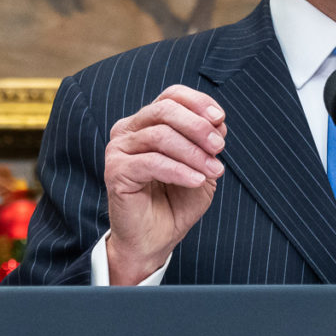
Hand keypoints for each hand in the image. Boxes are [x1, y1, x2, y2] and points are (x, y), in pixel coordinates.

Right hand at [104, 85, 226, 284]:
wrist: (154, 240)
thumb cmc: (174, 203)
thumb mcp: (201, 167)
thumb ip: (207, 144)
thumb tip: (218, 123)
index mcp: (146, 123)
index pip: (171, 96)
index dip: (198, 102)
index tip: (220, 119)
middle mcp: (128, 130)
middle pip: (164, 110)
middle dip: (197, 126)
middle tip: (219, 147)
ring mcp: (118, 149)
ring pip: (160, 136)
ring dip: (193, 152)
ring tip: (213, 170)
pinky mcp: (115, 171)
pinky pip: (151, 162)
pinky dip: (179, 170)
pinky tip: (197, 180)